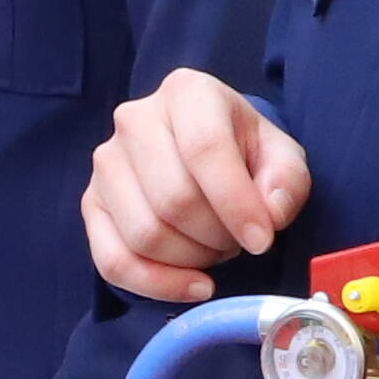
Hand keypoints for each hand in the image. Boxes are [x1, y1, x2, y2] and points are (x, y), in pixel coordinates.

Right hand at [87, 69, 308, 300]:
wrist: (204, 150)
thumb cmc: (244, 151)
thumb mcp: (281, 156)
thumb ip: (287, 182)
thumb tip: (269, 215)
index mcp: (187, 92)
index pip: (204, 149)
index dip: (235, 203)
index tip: (262, 240)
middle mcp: (135, 120)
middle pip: (173, 199)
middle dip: (216, 236)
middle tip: (238, 240)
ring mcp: (107, 162)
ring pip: (145, 234)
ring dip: (192, 259)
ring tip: (215, 248)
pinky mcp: (91, 203)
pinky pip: (113, 261)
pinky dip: (157, 285)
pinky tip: (194, 285)